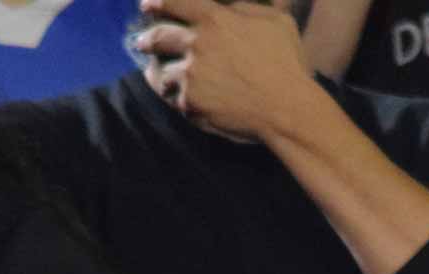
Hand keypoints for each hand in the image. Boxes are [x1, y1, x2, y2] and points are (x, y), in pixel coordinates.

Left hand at [133, 0, 320, 142]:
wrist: (286, 109)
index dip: (155, 2)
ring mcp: (190, 76)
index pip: (171, 2)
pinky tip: (180, 99)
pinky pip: (175, 100)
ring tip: (159, 76)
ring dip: (160, 74)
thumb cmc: (287, 63)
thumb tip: (231, 5)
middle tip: (141, 42)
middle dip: (146, 39)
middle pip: (158, 37)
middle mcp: (196, 44)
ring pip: (161, 73)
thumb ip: (246, 8)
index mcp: (213, 19)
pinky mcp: (190, 104)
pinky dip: (176, 98)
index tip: (146, 5)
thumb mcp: (275, 21)